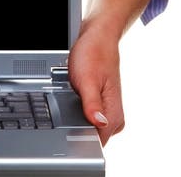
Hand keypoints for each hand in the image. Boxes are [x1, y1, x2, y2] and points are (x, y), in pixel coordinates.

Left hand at [67, 22, 123, 145]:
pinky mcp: (99, 105)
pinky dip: (74, 106)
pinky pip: (84, 115)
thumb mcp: (87, 78)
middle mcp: (113, 117)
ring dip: (73, 113)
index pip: (96, 143)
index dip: (78, 137)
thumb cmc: (94, 53)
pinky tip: (73, 92)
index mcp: (114, 114)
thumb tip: (99, 123)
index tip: (66, 122)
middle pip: (89, 136)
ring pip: (85, 126)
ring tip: (73, 91)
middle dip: (74, 122)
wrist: (97, 37)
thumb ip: (92, 103)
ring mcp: (106, 111)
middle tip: (70, 98)